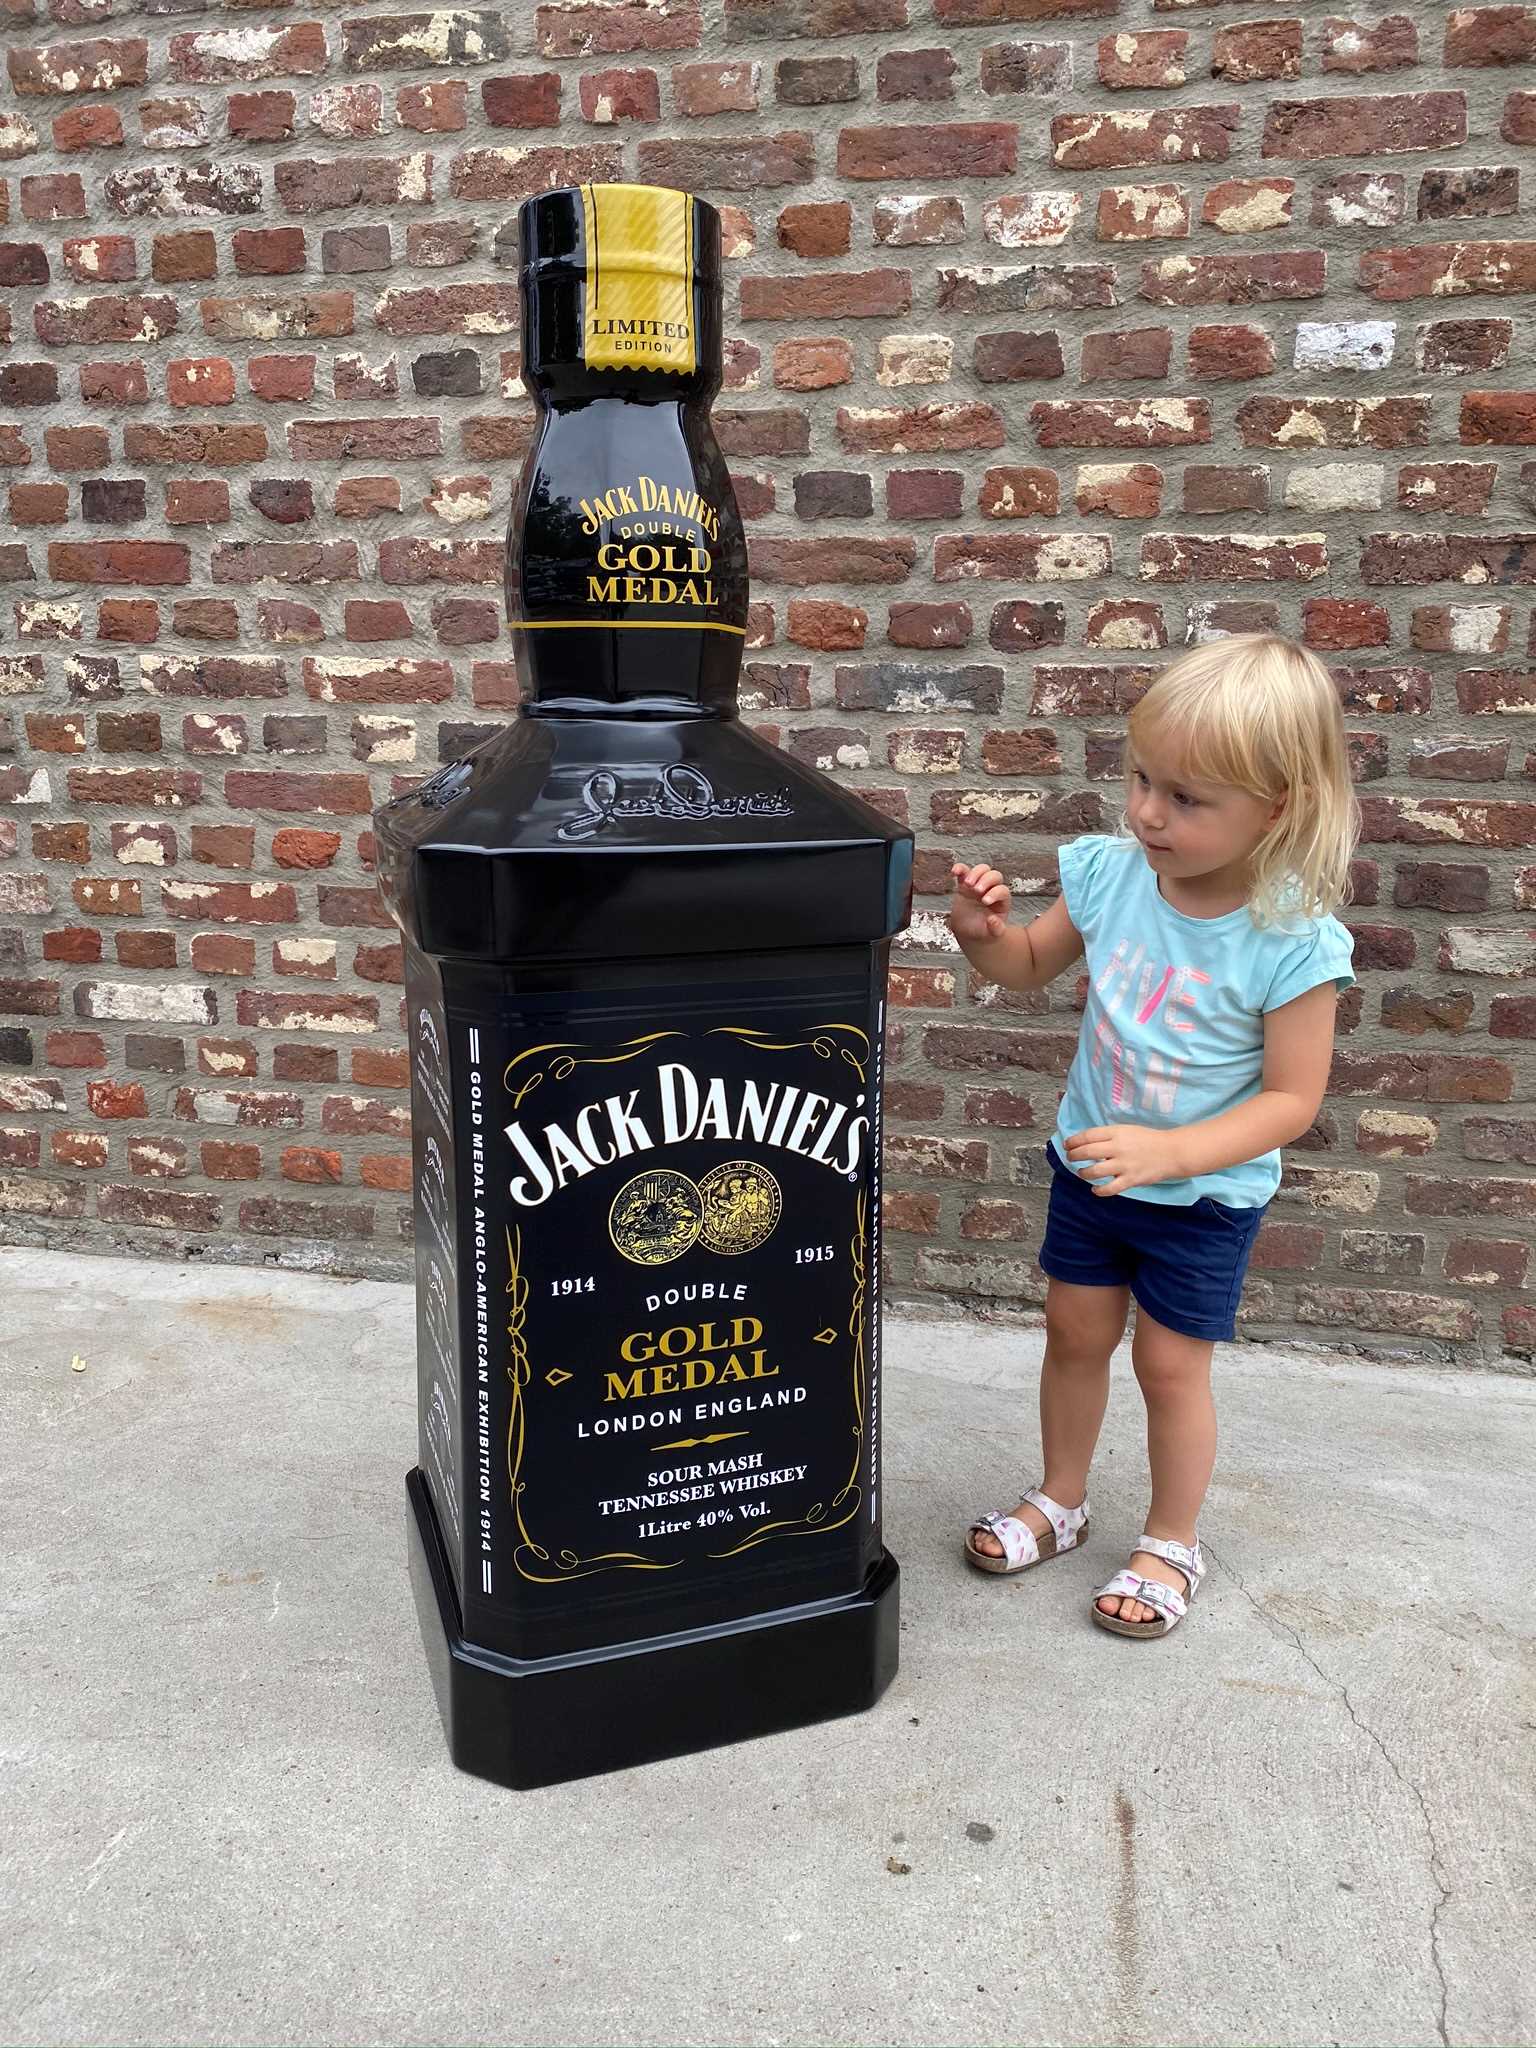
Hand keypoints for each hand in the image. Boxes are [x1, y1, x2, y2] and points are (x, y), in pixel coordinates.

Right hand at [949, 861, 1009, 943]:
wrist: (969, 931)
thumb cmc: (983, 930)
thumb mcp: (992, 933)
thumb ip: (996, 928)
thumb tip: (992, 919)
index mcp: (1002, 900)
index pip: (1002, 890)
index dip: (995, 893)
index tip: (985, 902)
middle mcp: (992, 889)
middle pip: (994, 875)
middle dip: (986, 880)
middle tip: (976, 890)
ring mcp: (979, 885)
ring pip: (982, 870)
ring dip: (975, 873)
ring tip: (968, 884)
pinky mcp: (965, 884)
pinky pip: (964, 871)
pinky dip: (960, 869)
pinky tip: (955, 871)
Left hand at [1063, 1124, 1181, 1197]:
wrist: (1172, 1152)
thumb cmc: (1149, 1140)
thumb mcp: (1127, 1130)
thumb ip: (1109, 1136)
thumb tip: (1088, 1142)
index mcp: (1116, 1133)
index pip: (1088, 1135)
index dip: (1073, 1140)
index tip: (1068, 1145)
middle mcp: (1118, 1148)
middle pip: (1086, 1152)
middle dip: (1074, 1155)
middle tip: (1070, 1157)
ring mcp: (1124, 1165)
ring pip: (1094, 1171)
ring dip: (1083, 1173)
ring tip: (1082, 1172)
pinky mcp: (1130, 1180)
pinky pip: (1110, 1188)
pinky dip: (1099, 1190)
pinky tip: (1095, 1189)